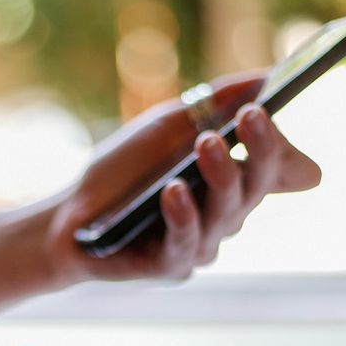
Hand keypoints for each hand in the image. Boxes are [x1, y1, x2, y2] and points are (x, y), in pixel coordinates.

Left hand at [46, 72, 322, 283]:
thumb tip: (266, 79)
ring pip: (225, 214)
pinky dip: (183, 215)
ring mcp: (202, 243)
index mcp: (232, 181)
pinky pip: (186, 242)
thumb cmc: (124, 169)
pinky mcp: (171, 266)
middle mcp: (224, 215)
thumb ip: (216, 104)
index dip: (275, 143)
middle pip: (254, 187)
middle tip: (251, 115)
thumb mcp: (169, 125)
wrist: (69, 214)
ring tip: (208, 143)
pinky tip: (175, 191)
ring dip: (221, 176)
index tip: (263, 110)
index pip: (271, 165)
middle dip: (259, 150)